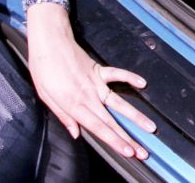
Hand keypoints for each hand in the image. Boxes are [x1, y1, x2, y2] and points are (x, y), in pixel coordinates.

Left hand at [27, 4, 156, 159]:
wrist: (50, 42)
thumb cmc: (44, 69)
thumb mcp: (46, 97)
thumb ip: (63, 116)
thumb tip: (76, 133)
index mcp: (75, 105)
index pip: (99, 129)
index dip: (115, 141)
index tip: (128, 152)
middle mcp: (90, 96)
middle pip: (112, 122)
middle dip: (129, 137)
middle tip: (143, 150)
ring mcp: (97, 83)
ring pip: (120, 103)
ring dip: (136, 116)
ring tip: (150, 127)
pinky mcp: (99, 70)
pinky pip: (118, 74)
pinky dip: (131, 77)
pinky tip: (142, 83)